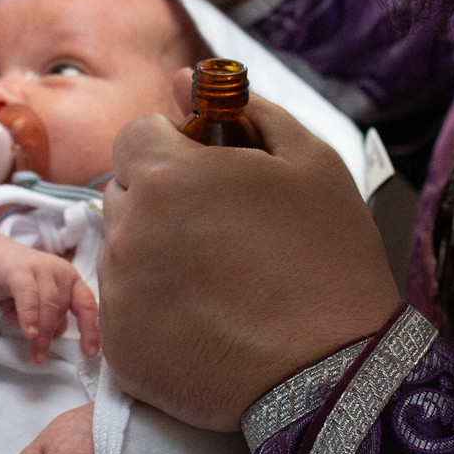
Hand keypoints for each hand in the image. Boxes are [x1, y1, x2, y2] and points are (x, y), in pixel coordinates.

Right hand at [0, 238, 99, 363]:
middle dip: (51, 335)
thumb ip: (52, 315)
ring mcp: (40, 267)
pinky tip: (29, 332)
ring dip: (42, 331)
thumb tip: (58, 335)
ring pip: (48, 304)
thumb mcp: (40, 300)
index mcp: (71, 280)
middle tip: (40, 355)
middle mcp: (60, 271)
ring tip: (34, 351)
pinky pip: (28, 295)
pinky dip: (30, 316)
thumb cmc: (18, 284)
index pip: (87, 305)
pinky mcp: (18, 270)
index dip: (90, 330)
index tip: (89, 353)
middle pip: (63, 308)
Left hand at [101, 83, 399, 429]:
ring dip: (156, 255)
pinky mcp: (120, 349)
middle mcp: (128, 231)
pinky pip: (126, 311)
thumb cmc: (329, 260)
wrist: (334, 372)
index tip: (206, 173)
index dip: (171, 147)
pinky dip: (156, 313)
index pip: (135, 136)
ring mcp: (119, 294)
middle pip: (124, 193)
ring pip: (122, 252)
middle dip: (161, 200)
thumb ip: (244, 110)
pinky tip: (208, 322)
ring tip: (219, 282)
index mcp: (166, 175)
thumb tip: (184, 81)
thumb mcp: (309, 162)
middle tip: (220, 231)